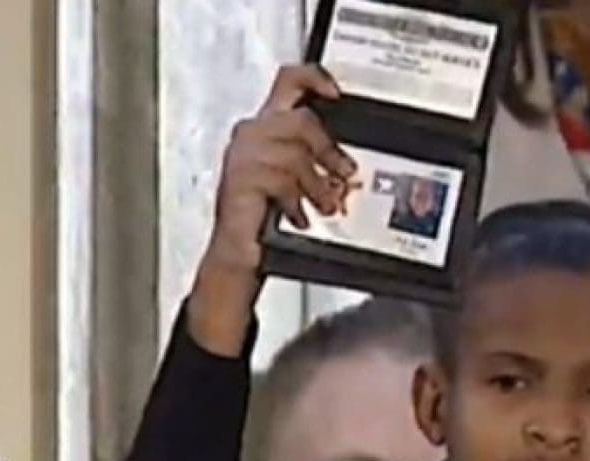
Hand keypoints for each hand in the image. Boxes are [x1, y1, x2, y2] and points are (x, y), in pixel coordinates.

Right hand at [190, 64, 355, 354]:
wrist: (239, 253)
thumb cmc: (266, 216)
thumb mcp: (297, 180)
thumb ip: (315, 160)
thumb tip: (349, 165)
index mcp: (265, 126)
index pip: (288, 81)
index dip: (314, 78)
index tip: (337, 93)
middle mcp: (251, 134)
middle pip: (301, 120)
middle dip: (329, 151)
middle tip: (345, 175)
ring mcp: (243, 156)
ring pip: (295, 154)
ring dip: (316, 185)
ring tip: (323, 205)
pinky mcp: (241, 179)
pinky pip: (282, 179)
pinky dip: (297, 201)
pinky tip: (298, 215)